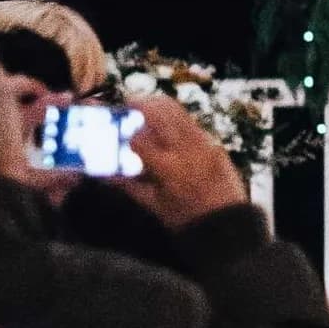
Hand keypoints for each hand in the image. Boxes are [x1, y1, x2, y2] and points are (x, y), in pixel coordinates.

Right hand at [123, 93, 247, 228]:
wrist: (226, 223)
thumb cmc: (185, 219)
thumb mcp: (152, 204)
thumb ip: (126, 185)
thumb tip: (102, 173)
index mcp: (168, 167)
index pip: (139, 138)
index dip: (124, 131)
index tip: (116, 129)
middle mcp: (186, 149)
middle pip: (159, 112)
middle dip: (140, 104)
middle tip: (127, 106)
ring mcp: (204, 142)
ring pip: (177, 110)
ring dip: (158, 106)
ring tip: (144, 111)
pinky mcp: (214, 143)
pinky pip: (190, 123)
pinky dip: (175, 119)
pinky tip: (166, 130)